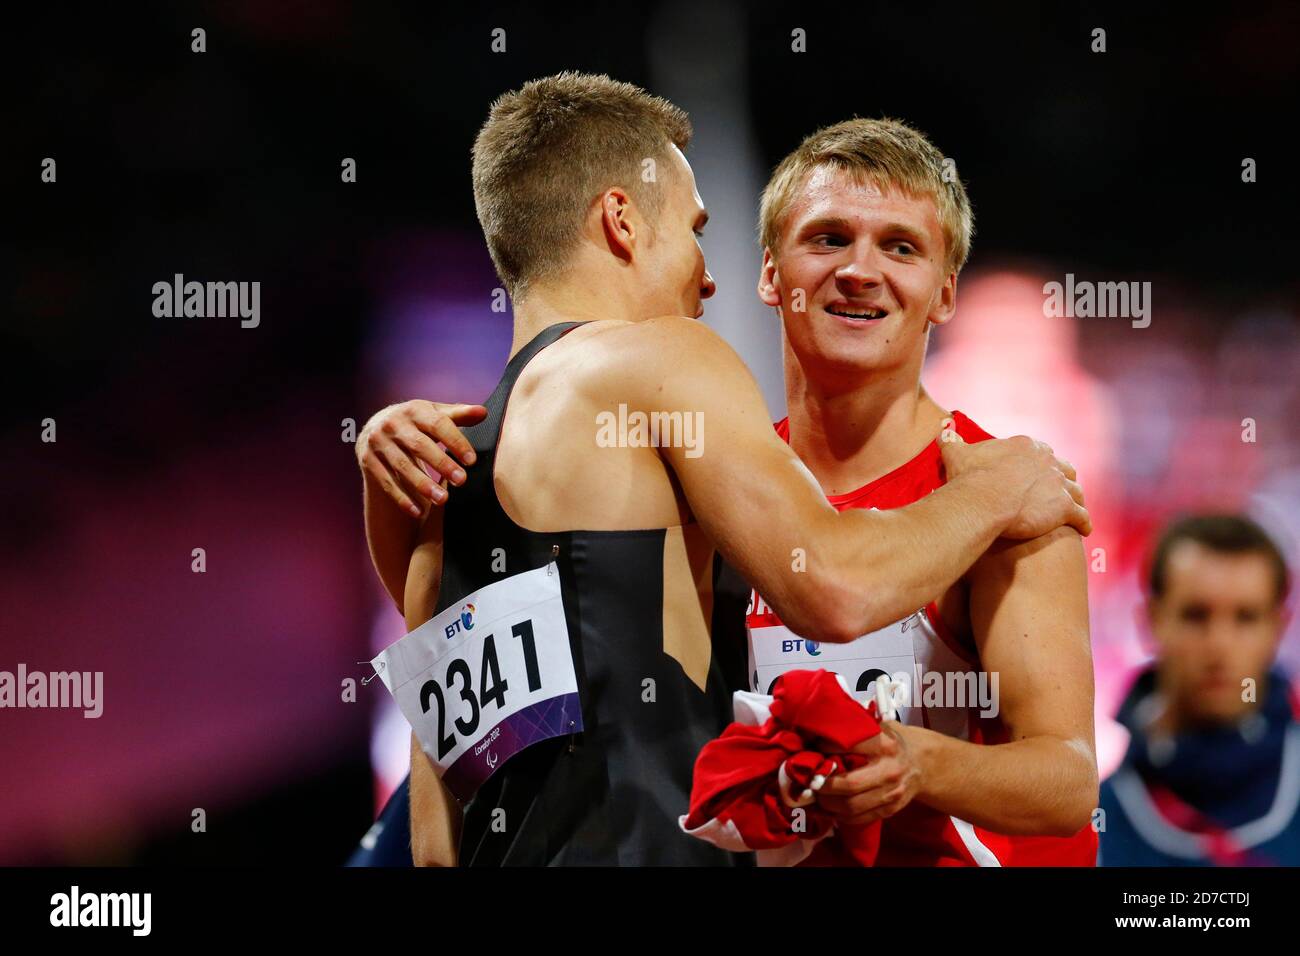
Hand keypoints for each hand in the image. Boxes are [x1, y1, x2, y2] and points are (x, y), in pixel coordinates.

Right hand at [357, 401, 486, 516]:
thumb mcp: (435, 415)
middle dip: (441, 464)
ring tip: (443, 499)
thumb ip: (459, 415)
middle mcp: (393, 424)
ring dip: (422, 484)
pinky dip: (401, 498)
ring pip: (402, 466)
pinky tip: (418, 511)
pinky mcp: (367, 460)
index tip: (471, 460)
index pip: (438, 424)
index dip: (455, 441)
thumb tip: (483, 413)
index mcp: (414, 409)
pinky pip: (386, 482)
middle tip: (461, 481)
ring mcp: (378, 442)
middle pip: (419, 445)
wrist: (376, 428)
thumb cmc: (417, 423)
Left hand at [815, 722, 921, 826]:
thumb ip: (857, 729)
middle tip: (809, 781)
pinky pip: (858, 818)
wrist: (923, 764)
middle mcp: (889, 770)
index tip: (813, 749)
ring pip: (851, 806)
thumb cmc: (893, 742)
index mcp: (885, 745)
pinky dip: (838, 816)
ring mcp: (891, 793)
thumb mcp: (880, 726)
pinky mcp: (889, 809)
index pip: (848, 747)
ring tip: (814, 796)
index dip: (825, 749)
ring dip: (827, 804)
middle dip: (823, 785)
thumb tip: (819, 731)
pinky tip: (826, 808)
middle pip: (848, 784)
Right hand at [939, 424, 1091, 538]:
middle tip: (1059, 489)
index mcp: (1026, 447)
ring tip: (1076, 508)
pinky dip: (1084, 523)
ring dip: (1077, 499)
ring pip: (1076, 490)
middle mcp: (1048, 461)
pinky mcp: (1065, 507)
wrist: (985, 499)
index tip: (1037, 471)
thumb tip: (943, 432)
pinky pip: (1081, 515)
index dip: (1040, 461)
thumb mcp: (957, 455)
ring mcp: (1059, 484)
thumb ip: (951, 442)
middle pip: (1063, 468)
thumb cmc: (970, 477)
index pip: (1041, 451)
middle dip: (1063, 478)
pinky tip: (1084, 530)